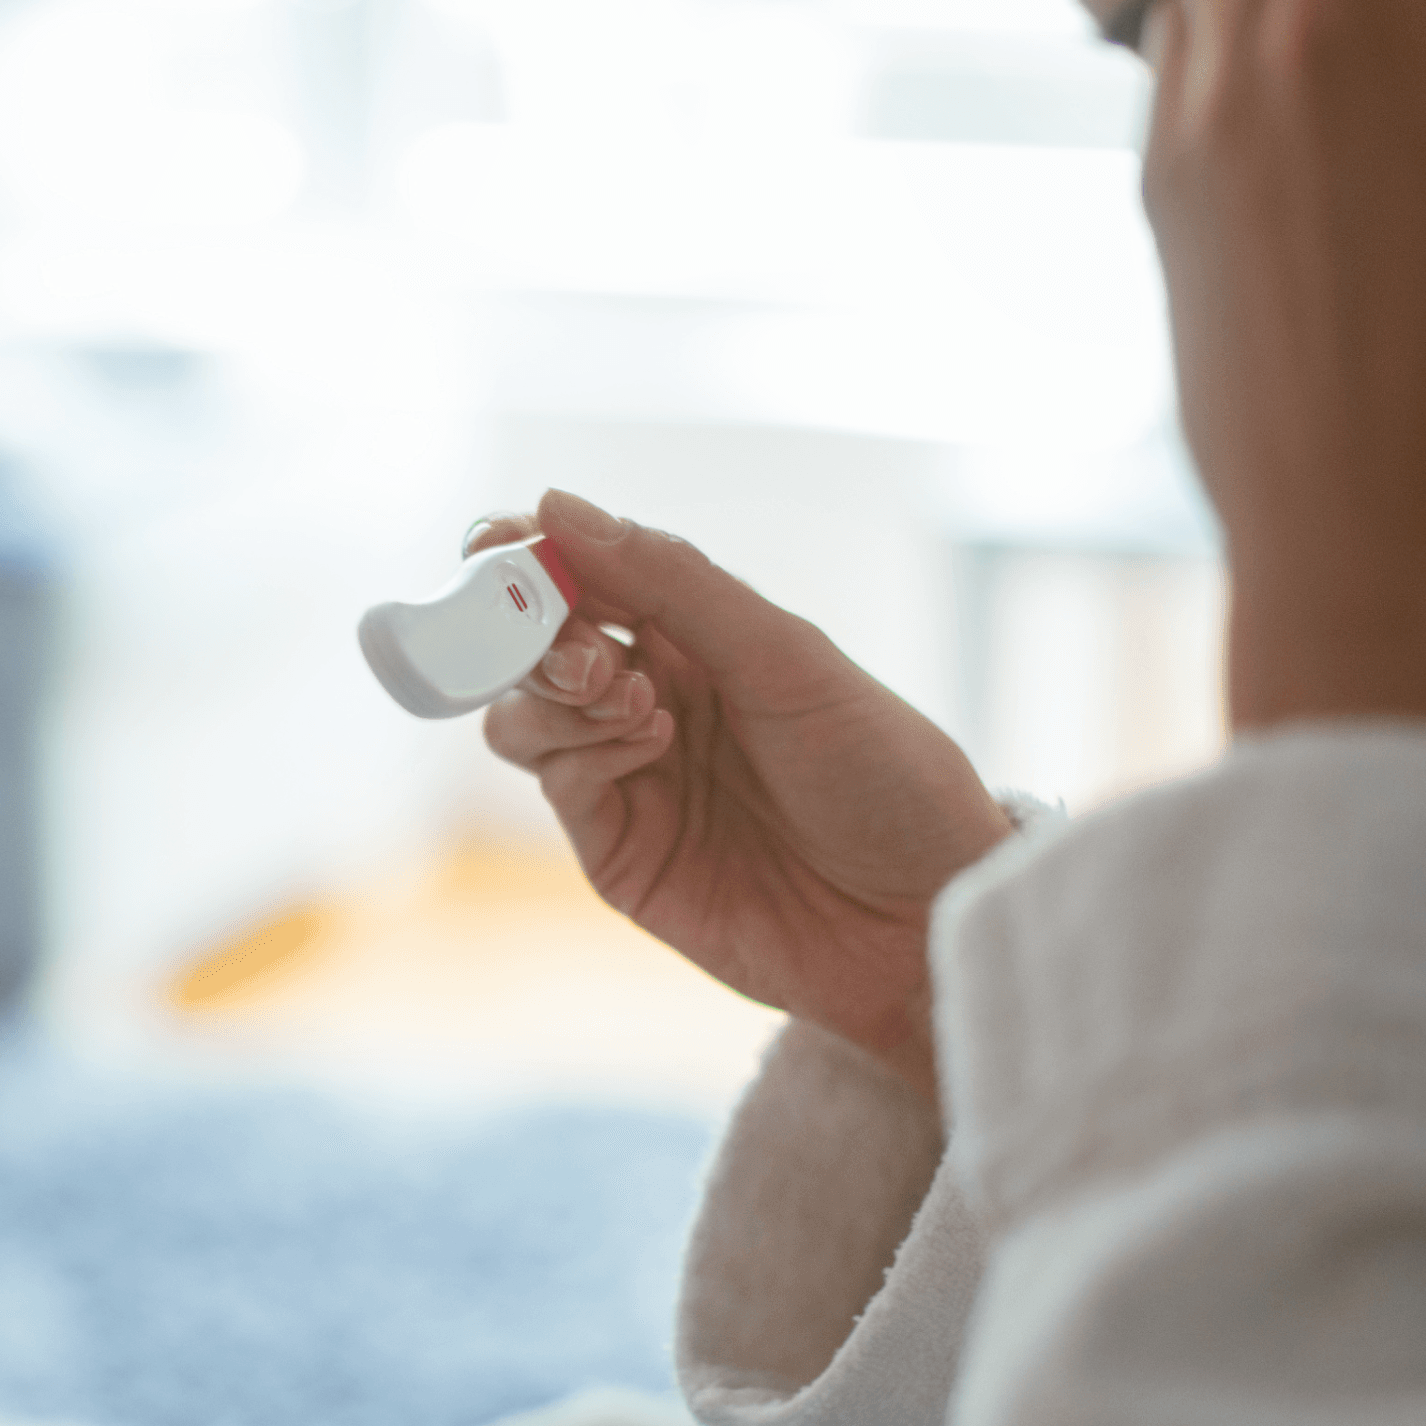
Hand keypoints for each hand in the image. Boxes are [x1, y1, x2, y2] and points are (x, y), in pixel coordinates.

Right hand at [476, 489, 1014, 1098]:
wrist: (925, 917)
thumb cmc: (884, 775)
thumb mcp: (787, 656)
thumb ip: (672, 582)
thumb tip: (555, 508)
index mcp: (698, 639)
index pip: (583, 579)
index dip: (531, 556)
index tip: (499, 544)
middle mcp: (652, 702)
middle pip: (535, 648)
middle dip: (533, 629)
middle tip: (584, 646)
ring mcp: (630, 781)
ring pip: (523, 718)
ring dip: (554, 692)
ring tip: (627, 695)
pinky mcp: (620, 856)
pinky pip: (560, 785)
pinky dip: (582, 751)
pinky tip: (650, 742)